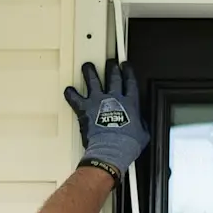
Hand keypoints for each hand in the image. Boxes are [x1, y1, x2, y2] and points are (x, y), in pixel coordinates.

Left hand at [65, 59, 147, 175]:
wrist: (111, 149)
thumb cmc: (127, 145)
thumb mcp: (143, 134)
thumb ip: (141, 124)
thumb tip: (140, 123)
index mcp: (130, 103)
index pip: (130, 81)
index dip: (128, 71)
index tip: (125, 66)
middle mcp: (114, 98)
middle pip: (113, 76)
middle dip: (112, 67)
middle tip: (110, 62)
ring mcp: (98, 101)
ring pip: (93, 80)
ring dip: (90, 72)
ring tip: (87, 66)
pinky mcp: (85, 108)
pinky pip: (75, 97)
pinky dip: (71, 94)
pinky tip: (69, 90)